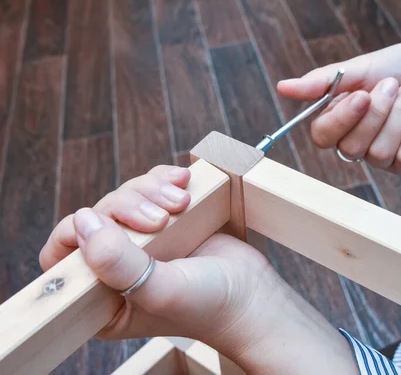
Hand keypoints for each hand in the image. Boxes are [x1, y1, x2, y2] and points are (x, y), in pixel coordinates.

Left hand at [39, 165, 278, 353]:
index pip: (61, 259)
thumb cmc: (209, 305)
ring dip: (151, 191)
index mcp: (101, 298)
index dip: (74, 235)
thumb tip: (84, 221)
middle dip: (128, 208)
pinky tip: (184, 183)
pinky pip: (152, 187)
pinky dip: (165, 179)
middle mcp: (116, 268)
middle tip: (161, 219)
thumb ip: (119, 263)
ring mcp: (142, 242)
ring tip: (182, 203)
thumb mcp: (161, 291)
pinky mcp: (166, 221)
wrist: (254, 294)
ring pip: (125, 196)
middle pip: (97, 218)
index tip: (102, 223)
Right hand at [277, 42, 400, 173]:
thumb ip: (324, 82)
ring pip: (381, 153)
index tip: (362, 95)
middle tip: (393, 84)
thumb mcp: (362, 68)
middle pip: (352, 148)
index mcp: (342, 121)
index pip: (323, 137)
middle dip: (378, 112)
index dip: (341, 120)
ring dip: (400, 115)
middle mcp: (360, 143)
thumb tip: (283, 87)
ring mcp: (386, 157)